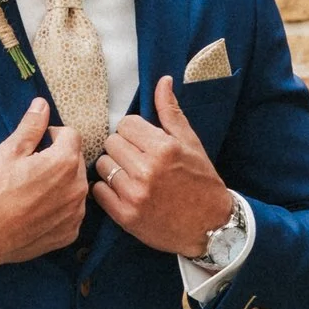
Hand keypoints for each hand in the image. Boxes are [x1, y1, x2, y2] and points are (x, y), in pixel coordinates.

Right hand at [0, 92, 89, 265]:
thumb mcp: (9, 152)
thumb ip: (31, 126)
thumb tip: (42, 104)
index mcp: (64, 161)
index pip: (71, 135)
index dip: (52, 136)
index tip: (36, 146)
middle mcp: (78, 186)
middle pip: (75, 160)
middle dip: (58, 159)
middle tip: (32, 169)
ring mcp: (76, 211)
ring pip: (75, 186)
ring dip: (61, 183)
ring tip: (34, 191)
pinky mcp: (71, 231)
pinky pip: (72, 210)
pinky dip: (60, 207)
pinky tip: (38, 210)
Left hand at [92, 77, 234, 257]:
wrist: (210, 226)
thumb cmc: (201, 181)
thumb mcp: (191, 143)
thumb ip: (171, 113)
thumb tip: (162, 81)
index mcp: (164, 148)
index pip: (126, 124)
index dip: (134, 131)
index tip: (143, 142)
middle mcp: (147, 170)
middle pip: (111, 143)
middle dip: (123, 148)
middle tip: (137, 159)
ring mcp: (135, 194)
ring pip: (103, 165)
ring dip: (113, 168)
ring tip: (130, 175)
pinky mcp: (126, 216)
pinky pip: (99, 191)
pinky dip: (107, 190)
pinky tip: (124, 191)